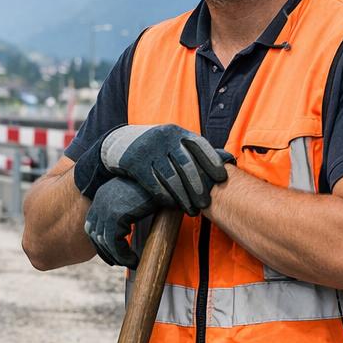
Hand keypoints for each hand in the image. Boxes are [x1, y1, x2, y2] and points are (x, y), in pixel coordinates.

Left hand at [85, 177, 160, 267]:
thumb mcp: (134, 199)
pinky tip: (134, 259)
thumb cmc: (153, 186)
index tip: (114, 254)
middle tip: (122, 260)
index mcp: (102, 196)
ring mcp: (106, 208)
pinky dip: (123, 256)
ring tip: (132, 261)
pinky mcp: (117, 215)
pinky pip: (115, 244)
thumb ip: (125, 211)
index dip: (101, 243)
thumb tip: (124, 230)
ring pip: (105, 242)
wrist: (162, 173)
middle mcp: (100, 201)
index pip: (93, 225)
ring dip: (117, 256)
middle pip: (95, 234)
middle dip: (107, 251)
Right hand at [101, 124, 231, 214]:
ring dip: (183, 197)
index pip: (199, 145)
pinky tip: (172, 205)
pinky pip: (154, 184)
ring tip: (191, 210)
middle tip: (205, 204)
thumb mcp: (170, 141)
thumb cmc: (154, 147)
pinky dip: (165, 197)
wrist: (118, 143)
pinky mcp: (135, 163)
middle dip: (198, 186)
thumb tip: (223, 161)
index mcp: (176, 132)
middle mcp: (164, 138)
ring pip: (171, 178)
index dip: (212, 162)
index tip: (221, 178)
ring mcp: (149, 150)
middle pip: (186, 165)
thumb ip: (189, 149)